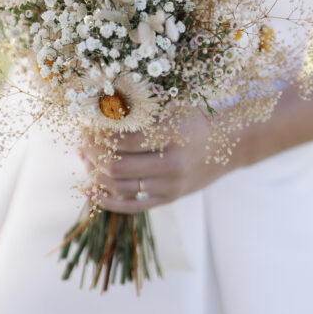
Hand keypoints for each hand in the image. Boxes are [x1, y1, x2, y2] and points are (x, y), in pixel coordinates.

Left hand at [80, 108, 235, 213]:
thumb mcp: (173, 107)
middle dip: (93, 153)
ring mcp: (171, 186)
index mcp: (173, 136)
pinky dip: (107, 200)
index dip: (100, 133)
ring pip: (121, 188)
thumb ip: (142, 112)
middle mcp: (172, 165)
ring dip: (96, 174)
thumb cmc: (196, 119)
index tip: (88, 123)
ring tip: (85, 158)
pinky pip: (133, 206)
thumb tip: (100, 113)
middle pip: (118, 166)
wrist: (230, 144)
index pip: (124, 140)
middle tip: (82, 140)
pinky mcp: (169, 199)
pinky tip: (90, 189)